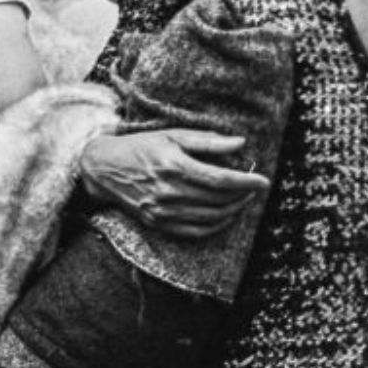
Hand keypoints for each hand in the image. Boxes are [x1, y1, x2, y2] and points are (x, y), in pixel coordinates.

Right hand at [79, 129, 270, 235]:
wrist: (103, 168)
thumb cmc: (141, 146)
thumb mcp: (173, 135)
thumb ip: (208, 141)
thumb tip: (240, 143)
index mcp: (175, 166)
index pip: (222, 179)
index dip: (247, 181)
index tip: (264, 180)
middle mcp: (170, 192)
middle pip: (220, 199)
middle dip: (244, 194)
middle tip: (255, 187)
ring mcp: (164, 211)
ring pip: (212, 217)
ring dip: (234, 209)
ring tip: (245, 199)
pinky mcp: (159, 223)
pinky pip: (196, 232)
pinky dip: (217, 226)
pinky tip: (227, 215)